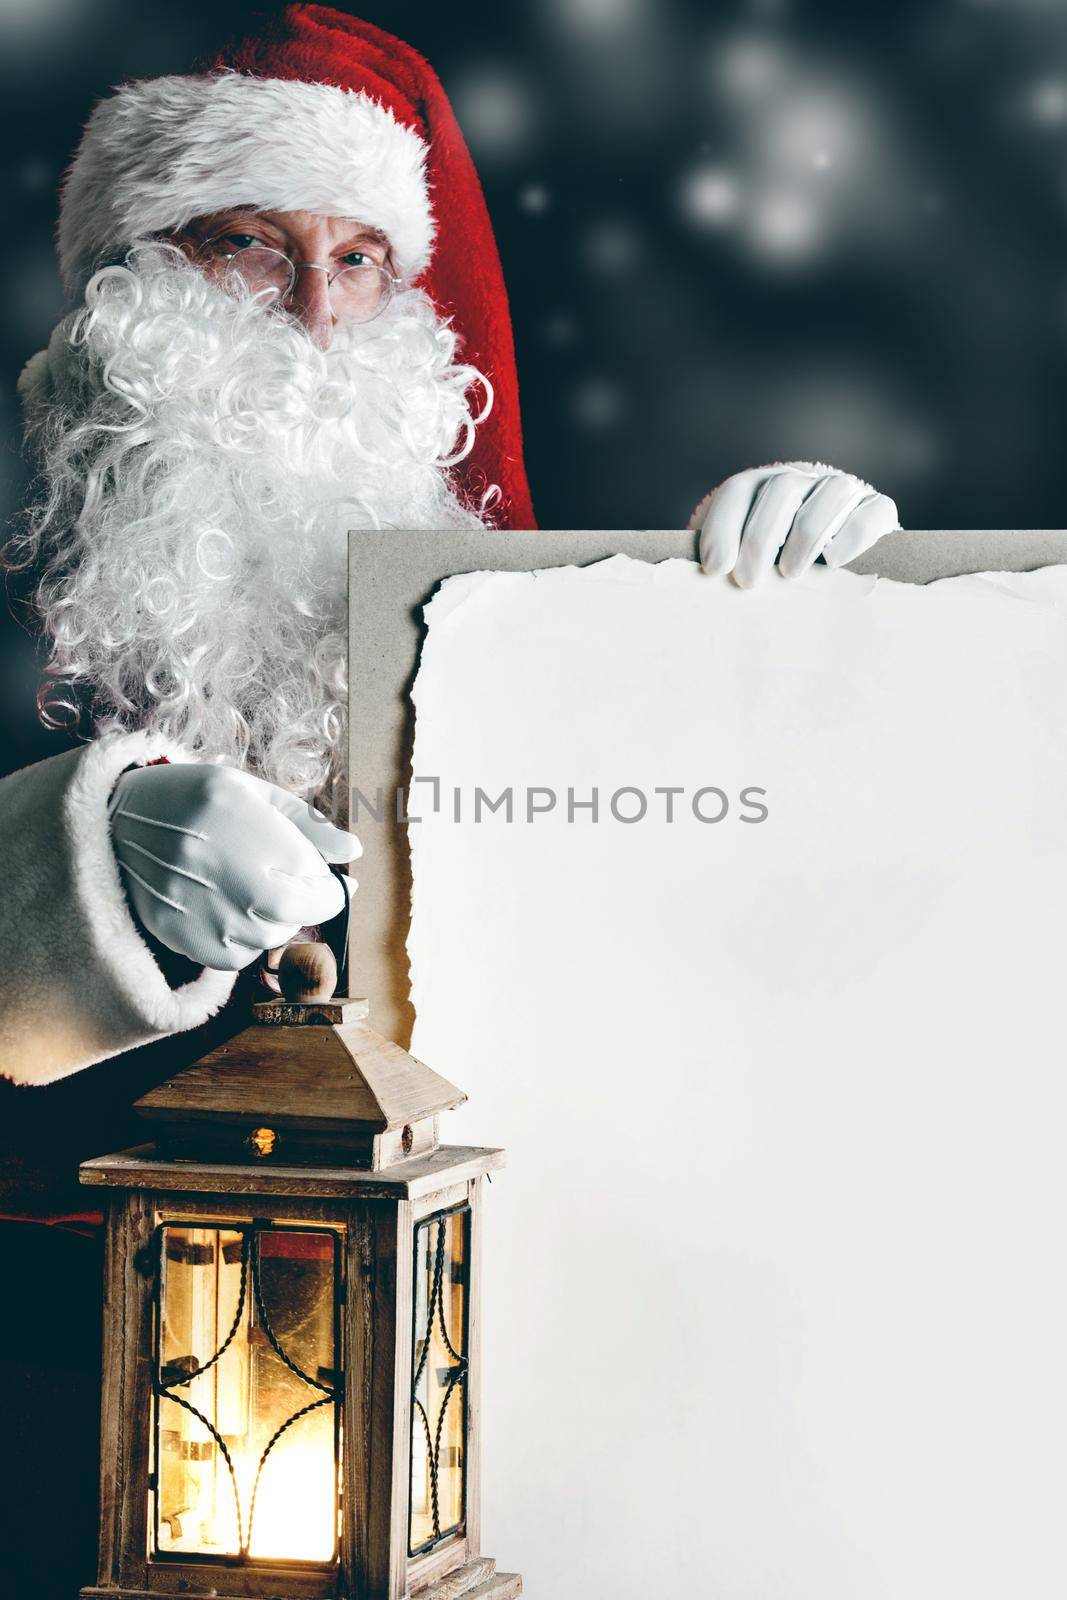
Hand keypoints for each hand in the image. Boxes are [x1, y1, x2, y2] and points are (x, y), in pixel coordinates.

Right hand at [108, 762, 360, 970]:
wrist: (113, 823)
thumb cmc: (189, 798)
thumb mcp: (250, 792)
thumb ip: (308, 826)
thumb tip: (353, 852)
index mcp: (268, 849)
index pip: (328, 893)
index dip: (327, 880)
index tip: (317, 870)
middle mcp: (248, 895)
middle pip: (302, 916)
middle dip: (296, 894)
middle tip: (264, 866)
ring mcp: (220, 926)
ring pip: (271, 937)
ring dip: (267, 914)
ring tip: (233, 880)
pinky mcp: (193, 946)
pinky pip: (238, 955)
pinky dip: (237, 934)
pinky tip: (216, 902)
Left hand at [695, 462, 899, 587]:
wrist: (841, 562)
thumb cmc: (780, 569)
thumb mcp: (753, 562)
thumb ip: (732, 561)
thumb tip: (712, 576)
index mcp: (765, 487)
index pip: (740, 490)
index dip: (723, 526)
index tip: (715, 568)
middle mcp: (805, 481)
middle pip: (781, 490)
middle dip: (759, 538)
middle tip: (748, 581)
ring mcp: (844, 490)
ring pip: (829, 495)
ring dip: (805, 536)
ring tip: (789, 574)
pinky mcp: (878, 508)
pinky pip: (871, 512)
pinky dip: (853, 535)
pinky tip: (833, 562)